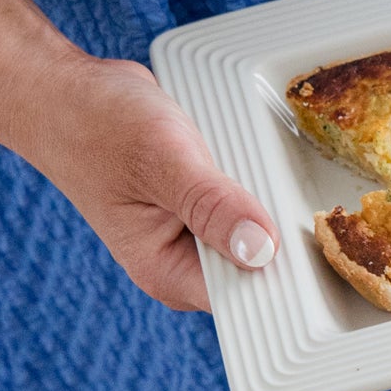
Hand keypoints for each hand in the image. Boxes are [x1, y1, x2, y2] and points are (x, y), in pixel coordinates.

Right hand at [23, 55, 277, 312]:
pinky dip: (260, 182)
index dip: (292, 275)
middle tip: (292, 187)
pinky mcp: (210, 210)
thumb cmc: (97, 124)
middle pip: (270, 269)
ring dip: (276, 200)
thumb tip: (261, 251)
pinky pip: (254, 205)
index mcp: (170, 274)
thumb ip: (212, 206)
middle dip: (286, 231)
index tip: (323, 246)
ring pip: (267, 234)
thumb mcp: (161, 159)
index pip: (252, 297)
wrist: (67, 93)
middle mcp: (188, 265)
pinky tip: (254, 157)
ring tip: (261, 163)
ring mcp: (200, 238)